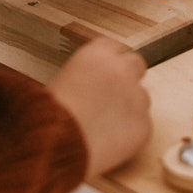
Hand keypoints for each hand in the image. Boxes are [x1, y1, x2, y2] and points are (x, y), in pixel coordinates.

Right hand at [48, 37, 151, 177]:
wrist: (54, 145)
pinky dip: (130, 134)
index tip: (107, 74)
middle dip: (128, 78)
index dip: (111, 62)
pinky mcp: (144, 125)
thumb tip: (95, 84)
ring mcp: (137, 97)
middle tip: (112, 98)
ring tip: (105, 126)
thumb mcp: (63, 80)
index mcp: (98, 53)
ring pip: (142, 98)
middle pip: (136, 65)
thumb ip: (87, 75)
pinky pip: (142, 126)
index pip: (116, 47)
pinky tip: (110, 143)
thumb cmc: (48, 115)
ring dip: (130, 108)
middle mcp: (122, 69)